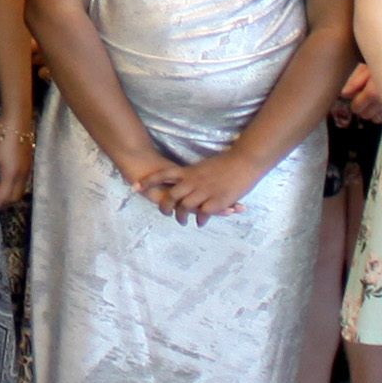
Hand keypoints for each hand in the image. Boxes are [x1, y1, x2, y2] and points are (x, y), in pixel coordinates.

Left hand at [0, 111, 32, 208]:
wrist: (17, 120)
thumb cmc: (1, 135)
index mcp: (10, 173)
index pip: (5, 197)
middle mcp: (21, 174)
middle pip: (15, 197)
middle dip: (4, 201)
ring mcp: (27, 169)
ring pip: (20, 190)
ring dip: (10, 193)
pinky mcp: (28, 164)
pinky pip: (23, 182)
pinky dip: (14, 186)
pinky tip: (4, 178)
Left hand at [153, 147, 272, 222]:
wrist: (245, 160)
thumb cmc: (228, 162)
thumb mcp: (205, 166)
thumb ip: (194, 174)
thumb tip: (187, 178)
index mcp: (190, 171)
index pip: (163, 175)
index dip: (149, 181)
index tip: (136, 186)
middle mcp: (194, 181)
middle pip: (172, 196)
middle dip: (165, 207)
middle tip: (165, 213)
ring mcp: (204, 191)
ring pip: (185, 207)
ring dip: (182, 217)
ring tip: (183, 221)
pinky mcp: (216, 200)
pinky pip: (203, 213)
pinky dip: (200, 219)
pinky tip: (200, 222)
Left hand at [333, 66, 381, 123]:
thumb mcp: (368, 65)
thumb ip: (355, 81)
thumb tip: (345, 94)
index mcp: (373, 92)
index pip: (357, 107)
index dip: (354, 103)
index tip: (354, 97)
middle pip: (366, 115)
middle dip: (362, 108)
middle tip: (362, 97)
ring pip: (377, 118)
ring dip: (372, 111)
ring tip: (372, 100)